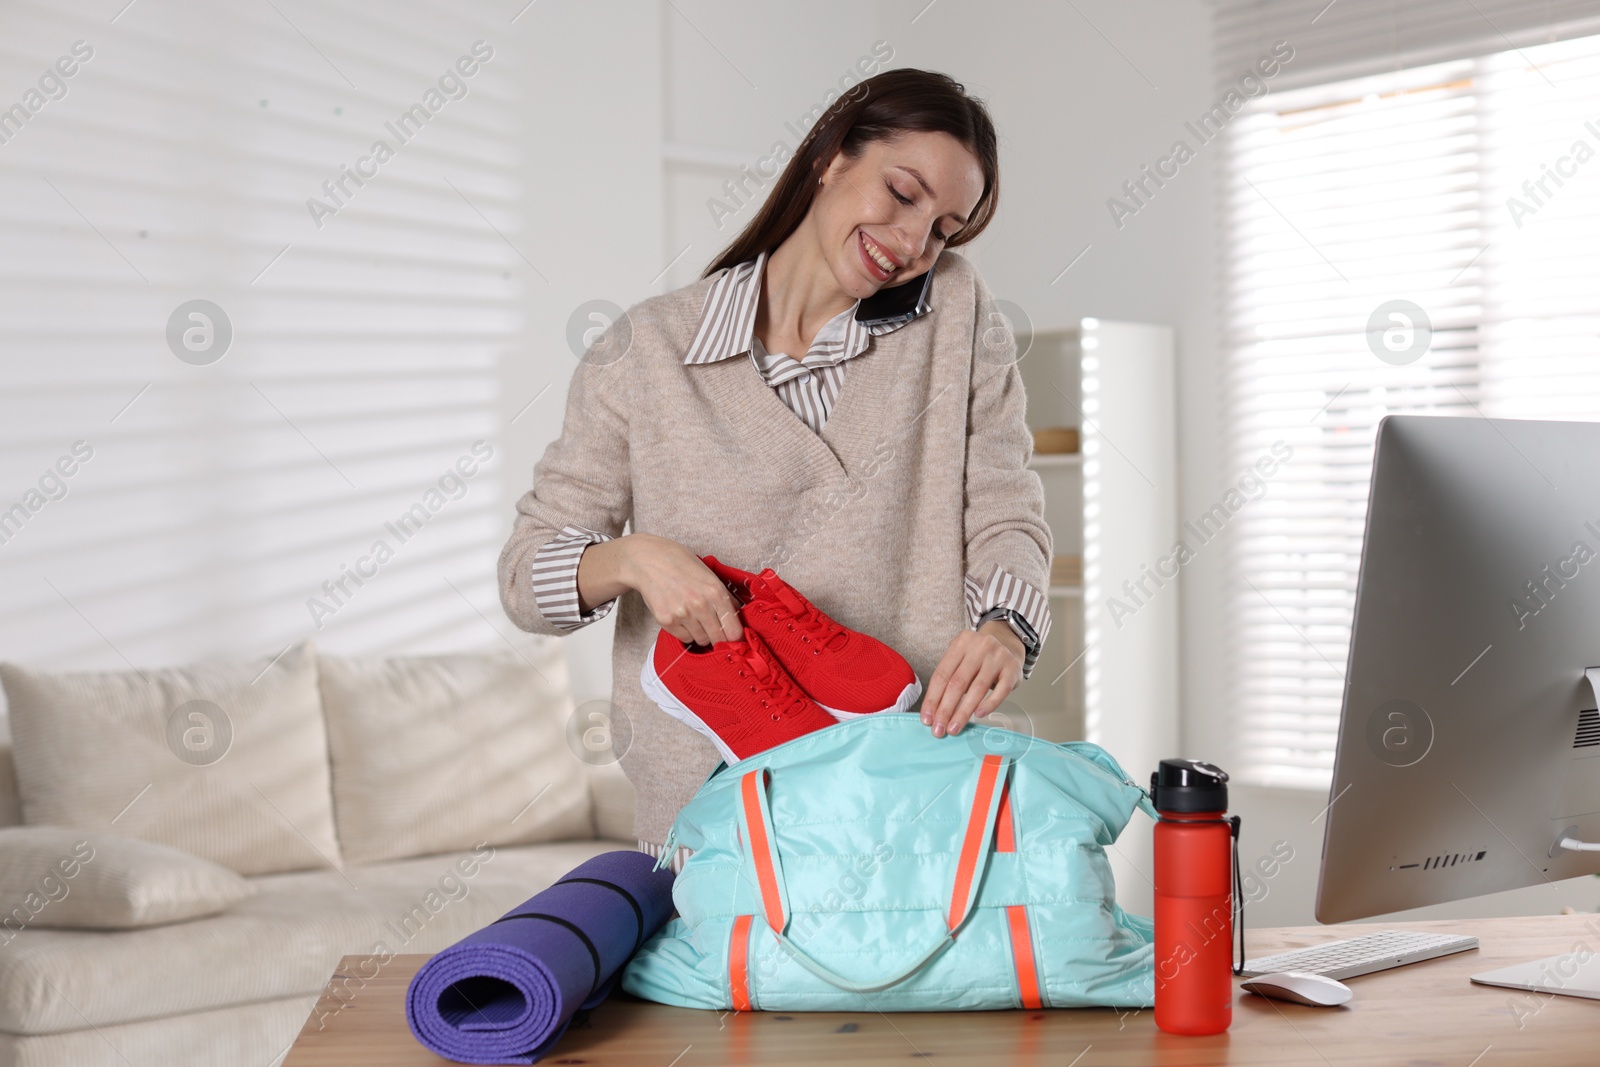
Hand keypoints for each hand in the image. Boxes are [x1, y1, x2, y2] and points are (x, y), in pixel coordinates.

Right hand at [614, 534, 743, 646]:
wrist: (648, 560)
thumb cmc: (679, 563)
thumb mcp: (708, 573)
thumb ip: (724, 595)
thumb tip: (737, 615)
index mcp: (716, 591)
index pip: (734, 630)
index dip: (736, 637)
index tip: (734, 637)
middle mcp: (700, 605)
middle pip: (719, 639)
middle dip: (719, 637)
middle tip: (716, 631)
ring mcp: (682, 614)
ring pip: (702, 640)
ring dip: (702, 633)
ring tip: (695, 618)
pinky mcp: (666, 621)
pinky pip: (685, 638)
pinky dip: (686, 632)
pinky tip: (683, 618)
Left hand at [921, 620, 1024, 737]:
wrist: (1008, 645)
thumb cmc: (979, 657)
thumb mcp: (962, 658)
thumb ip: (949, 679)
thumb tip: (935, 712)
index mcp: (961, 643)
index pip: (942, 674)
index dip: (932, 699)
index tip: (927, 718)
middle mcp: (979, 647)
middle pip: (957, 683)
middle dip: (946, 709)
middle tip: (939, 729)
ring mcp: (998, 657)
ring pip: (977, 688)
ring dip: (963, 712)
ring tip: (955, 727)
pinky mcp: (1013, 668)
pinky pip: (1000, 690)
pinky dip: (989, 704)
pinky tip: (978, 714)